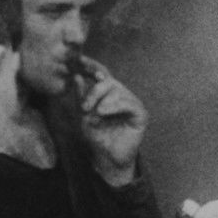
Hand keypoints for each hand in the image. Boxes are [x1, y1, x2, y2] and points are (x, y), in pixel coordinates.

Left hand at [76, 57, 147, 185]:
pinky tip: (103, 112)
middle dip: (95, 91)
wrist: (107, 157)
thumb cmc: (96, 135)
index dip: (91, 66)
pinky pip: (129, 103)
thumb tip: (76, 76)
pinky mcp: (141, 114)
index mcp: (108, 93)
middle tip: (85, 107)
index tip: (78, 60)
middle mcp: (122, 95)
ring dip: (102, 101)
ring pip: (118, 91)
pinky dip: (114, 106)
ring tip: (94, 115)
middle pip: (109, 81)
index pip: (101, 74)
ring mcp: (132, 103)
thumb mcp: (83, 115)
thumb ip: (81, 97)